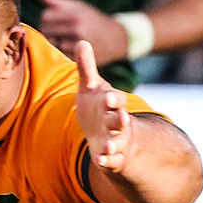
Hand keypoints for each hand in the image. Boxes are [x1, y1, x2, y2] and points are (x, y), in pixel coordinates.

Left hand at [38, 0, 128, 63]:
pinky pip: (58, 54)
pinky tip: (68, 47)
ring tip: (63, 37)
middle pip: (46, 30)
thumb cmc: (93, 20)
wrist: (117, 39)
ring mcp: (78, 45)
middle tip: (57, 29)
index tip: (54, 18)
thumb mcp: (79, 6)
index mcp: (76, 15)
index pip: (45, 16)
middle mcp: (77, 29)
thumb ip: (56, 1)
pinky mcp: (79, 58)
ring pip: (51, 42)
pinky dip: (60, 50)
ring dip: (53, 40)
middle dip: (48, 29)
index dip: (47, 17)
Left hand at [74, 40, 132, 173]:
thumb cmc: (99, 108)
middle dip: (119, 119)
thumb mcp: (91, 88)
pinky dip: (108, 160)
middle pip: (120, 120)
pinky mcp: (111, 156)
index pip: (116, 100)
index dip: (113, 99)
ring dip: (113, 144)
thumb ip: (87, 68)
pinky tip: (101, 161)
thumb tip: (82, 41)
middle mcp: (117, 122)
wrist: (109, 134)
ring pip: (117, 141)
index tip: (108, 98)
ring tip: (108, 146)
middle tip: (120, 117)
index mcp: (112, 104)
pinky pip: (111, 159)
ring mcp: (115, 139)